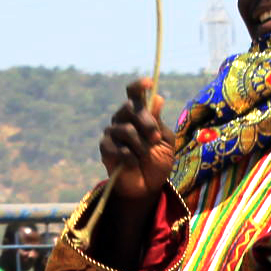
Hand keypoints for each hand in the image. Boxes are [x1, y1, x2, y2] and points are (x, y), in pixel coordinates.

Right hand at [98, 79, 171, 204]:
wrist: (148, 187)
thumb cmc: (158, 162)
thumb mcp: (165, 142)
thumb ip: (159, 122)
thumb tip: (157, 98)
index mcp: (139, 114)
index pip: (134, 93)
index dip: (139, 86)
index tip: (149, 83)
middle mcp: (123, 119)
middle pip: (130, 107)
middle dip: (146, 123)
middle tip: (156, 139)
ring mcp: (112, 132)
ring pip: (126, 129)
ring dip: (141, 145)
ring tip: (145, 155)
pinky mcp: (105, 148)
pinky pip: (117, 147)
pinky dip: (130, 157)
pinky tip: (133, 163)